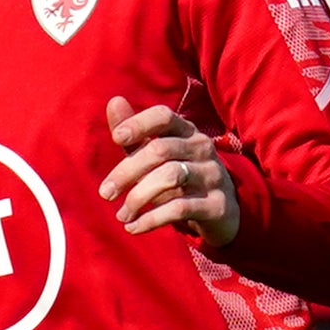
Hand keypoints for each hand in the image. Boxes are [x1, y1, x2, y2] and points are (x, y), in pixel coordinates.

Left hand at [101, 95, 242, 246]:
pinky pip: (179, 209)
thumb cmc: (182, 177)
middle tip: (105, 193)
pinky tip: (134, 227)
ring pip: (170, 177)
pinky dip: (151, 219)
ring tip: (121, 215)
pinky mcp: (216, 205)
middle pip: (160, 150)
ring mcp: (212, 175)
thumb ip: (136, 134)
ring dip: (138, 197)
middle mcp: (202, 148)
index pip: (163, 116)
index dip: (139, 123)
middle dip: (127, 172)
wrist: (223, 211)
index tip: (116, 138)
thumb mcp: (158, 155)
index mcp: (186, 131)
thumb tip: (114, 101)